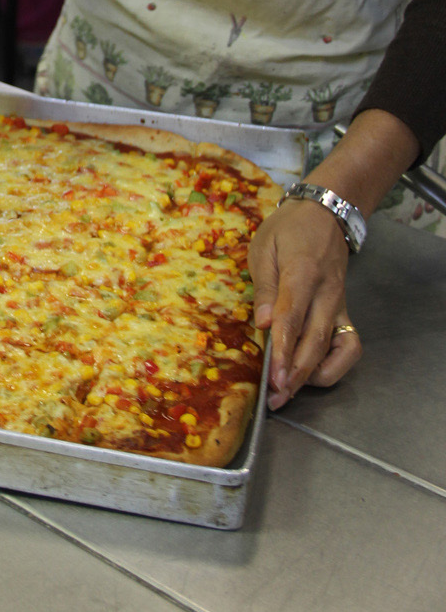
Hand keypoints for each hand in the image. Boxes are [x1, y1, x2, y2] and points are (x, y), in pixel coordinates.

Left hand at [249, 199, 361, 409]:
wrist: (326, 214)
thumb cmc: (288, 229)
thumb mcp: (265, 248)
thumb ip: (264, 287)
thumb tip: (261, 324)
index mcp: (303, 272)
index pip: (293, 317)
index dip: (282, 350)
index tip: (273, 378)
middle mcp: (327, 294)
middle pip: (315, 341)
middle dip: (295, 374)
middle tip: (275, 398)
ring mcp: (341, 305)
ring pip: (335, 349)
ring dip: (313, 376)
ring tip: (289, 390)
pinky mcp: (346, 312)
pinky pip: (350, 346)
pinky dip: (335, 366)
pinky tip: (313, 373)